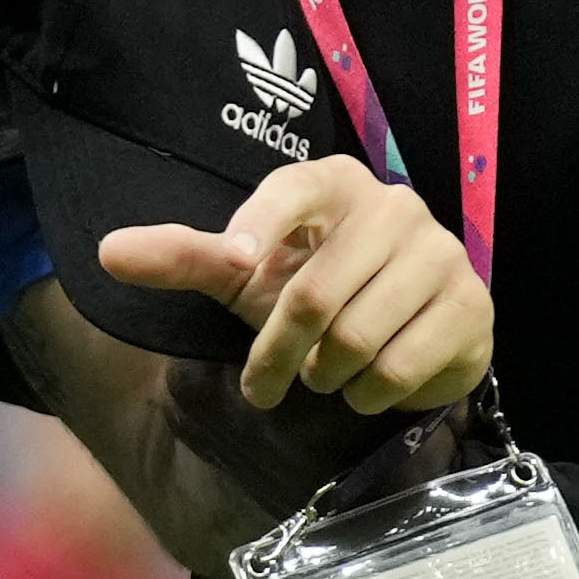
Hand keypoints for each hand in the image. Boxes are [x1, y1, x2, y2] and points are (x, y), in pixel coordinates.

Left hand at [95, 158, 492, 422]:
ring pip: (356, 341)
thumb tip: (105, 252)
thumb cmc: (311, 290)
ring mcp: (442, 255)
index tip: (238, 266)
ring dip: (325, 378)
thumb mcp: (242, 276)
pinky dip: (370, 395)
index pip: (292, 190)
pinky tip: (370, 385)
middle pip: (315, 296)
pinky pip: (400, 369)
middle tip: (266, 382)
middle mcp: (396, 206)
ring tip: (326, 373)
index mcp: (335, 183)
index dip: (259, 229)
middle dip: (276, 355)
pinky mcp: (473, 307)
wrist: (400, 332)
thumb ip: (181, 257)